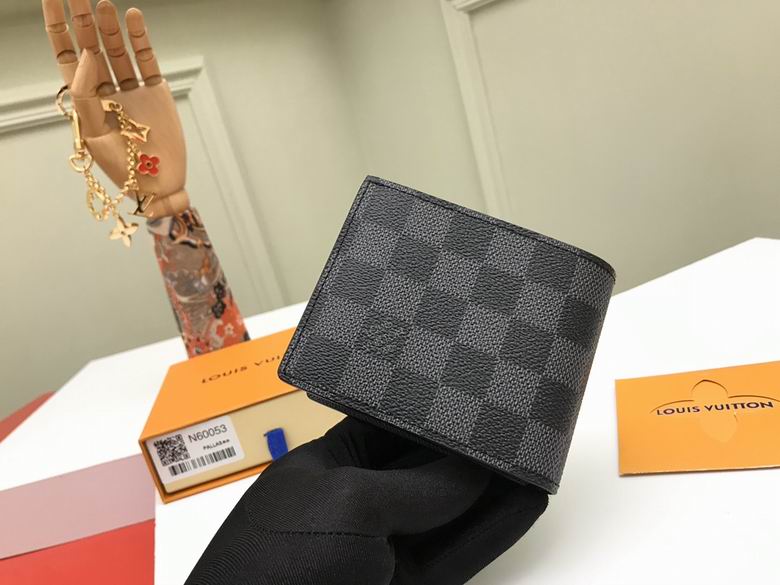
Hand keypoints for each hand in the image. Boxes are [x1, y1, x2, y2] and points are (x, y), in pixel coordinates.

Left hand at [43, 0, 187, 217]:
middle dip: (83, 18)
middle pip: (92, 45)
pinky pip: (147, 60)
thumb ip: (86, 93)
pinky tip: (134, 18)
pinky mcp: (157, 93)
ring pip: (118, 49)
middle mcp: (107, 90)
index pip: (67, 54)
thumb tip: (87, 54)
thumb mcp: (94, 133)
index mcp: (85, 100)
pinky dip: (141, 39)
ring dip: (110, 25)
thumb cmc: (123, 168)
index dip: (58, 27)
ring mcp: (133, 90)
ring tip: (104, 2)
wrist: (158, 186)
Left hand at [185, 418, 547, 584]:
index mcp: (331, 465)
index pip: (392, 425)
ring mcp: (389, 548)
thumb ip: (417, 485)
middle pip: (430, 467)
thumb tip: (473, 469)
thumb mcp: (348, 505)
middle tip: (523, 418)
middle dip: (472, 447)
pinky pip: (462, 553)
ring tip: (541, 454)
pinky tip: (530, 502)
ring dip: (497, 488)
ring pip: (454, 512)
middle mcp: (363, 501)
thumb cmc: (283, 562)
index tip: (479, 389)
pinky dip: (496, 529)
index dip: (435, 409)